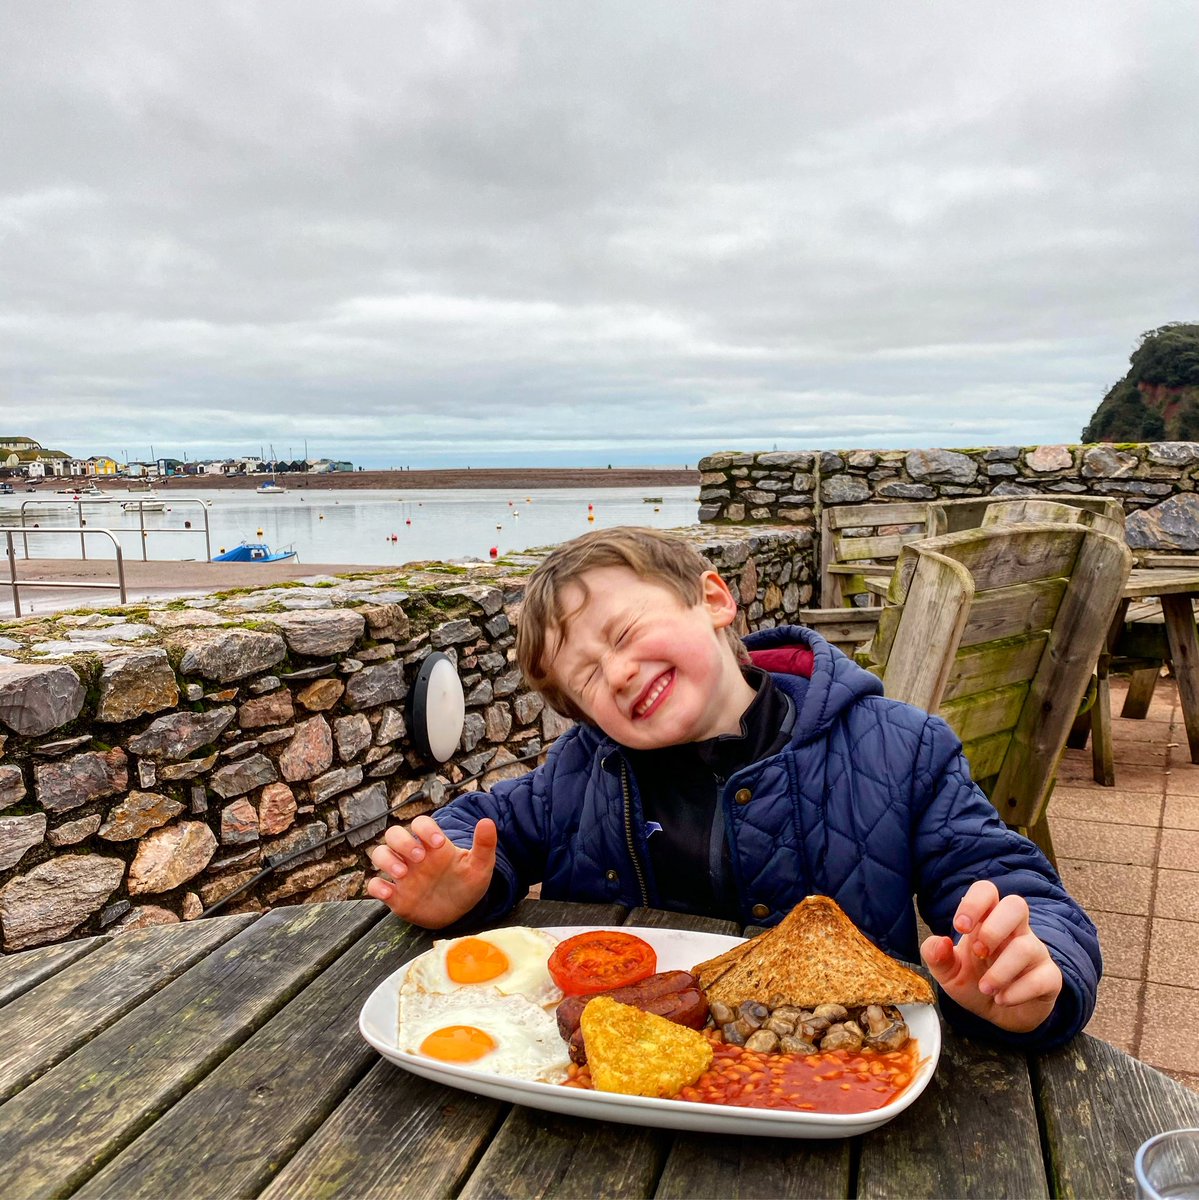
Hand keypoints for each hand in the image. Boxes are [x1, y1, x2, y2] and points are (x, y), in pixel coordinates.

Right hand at [366, 816, 496, 928]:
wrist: (461, 912)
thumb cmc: (468, 883)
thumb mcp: (480, 866)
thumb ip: (484, 845)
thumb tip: (487, 822)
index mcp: (433, 845)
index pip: (420, 823)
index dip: (426, 828)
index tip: (440, 843)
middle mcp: (414, 856)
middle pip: (394, 834)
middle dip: (402, 841)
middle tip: (419, 857)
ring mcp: (403, 874)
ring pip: (380, 854)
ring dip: (387, 860)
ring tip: (403, 873)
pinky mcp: (395, 896)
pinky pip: (374, 885)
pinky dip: (376, 887)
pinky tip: (389, 893)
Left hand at [920, 880, 1062, 1033]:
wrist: (1000, 1016)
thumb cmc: (975, 983)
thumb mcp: (948, 972)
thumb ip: (936, 956)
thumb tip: (939, 942)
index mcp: (987, 921)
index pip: (987, 891)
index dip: (974, 903)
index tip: (960, 927)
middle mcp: (1015, 931)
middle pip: (1017, 905)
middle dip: (993, 929)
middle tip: (978, 953)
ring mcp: (1035, 952)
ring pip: (1027, 947)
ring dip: (1001, 971)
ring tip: (986, 988)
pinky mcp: (1050, 978)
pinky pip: (1044, 977)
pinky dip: (1018, 992)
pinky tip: (1002, 999)